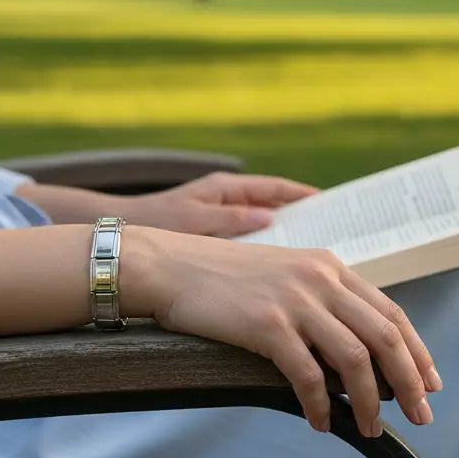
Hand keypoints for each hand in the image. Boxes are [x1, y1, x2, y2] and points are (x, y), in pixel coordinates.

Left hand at [117, 172, 317, 236]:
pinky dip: (267, 250)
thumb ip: (230, 218)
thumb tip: (269, 217)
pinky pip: (252, 241)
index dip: (303, 194)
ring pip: (266, 224)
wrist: (124, 240)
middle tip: (333, 229)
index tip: (330, 202)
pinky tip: (281, 270)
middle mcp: (229, 199)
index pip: (274, 187)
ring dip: (287, 235)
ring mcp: (224, 217)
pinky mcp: (218, 237)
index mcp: (226, 188)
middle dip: (303, 215)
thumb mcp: (193, 221)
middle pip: (276, 204)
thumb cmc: (156, 225)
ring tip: (315, 253)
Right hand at [122, 227, 441, 436]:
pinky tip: (319, 423)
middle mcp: (320, 278)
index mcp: (328, 265)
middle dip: (410, 381)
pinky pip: (308, 375)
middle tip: (420, 415)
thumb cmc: (218, 276)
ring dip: (370, 401)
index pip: (390, 310)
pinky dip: (320, 405)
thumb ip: (317, 298)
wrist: (168, 266)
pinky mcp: (267, 325)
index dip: (416, 350)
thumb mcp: (281, 273)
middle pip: (385, 336)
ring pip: (356, 359)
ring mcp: (295, 301)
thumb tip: (349, 349)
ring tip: (370, 429)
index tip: (430, 382)